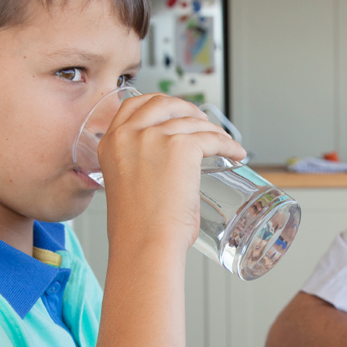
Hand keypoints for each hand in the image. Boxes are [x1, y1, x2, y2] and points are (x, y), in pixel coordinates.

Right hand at [96, 92, 245, 248]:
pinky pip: (212, 138)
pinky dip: (229, 144)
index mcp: (110, 143)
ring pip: (192, 122)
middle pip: (163, 103)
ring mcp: (155, 137)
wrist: (145, 243)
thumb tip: (166, 168)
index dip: (159, 104)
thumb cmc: (138, 229)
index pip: (133, 106)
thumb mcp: (125, 186)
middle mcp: (129, 134)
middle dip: (187, 108)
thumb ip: (139, 167)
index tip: (175, 110)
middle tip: (202, 122)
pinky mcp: (181, 146)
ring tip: (224, 142)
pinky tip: (236, 152)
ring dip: (212, 129)